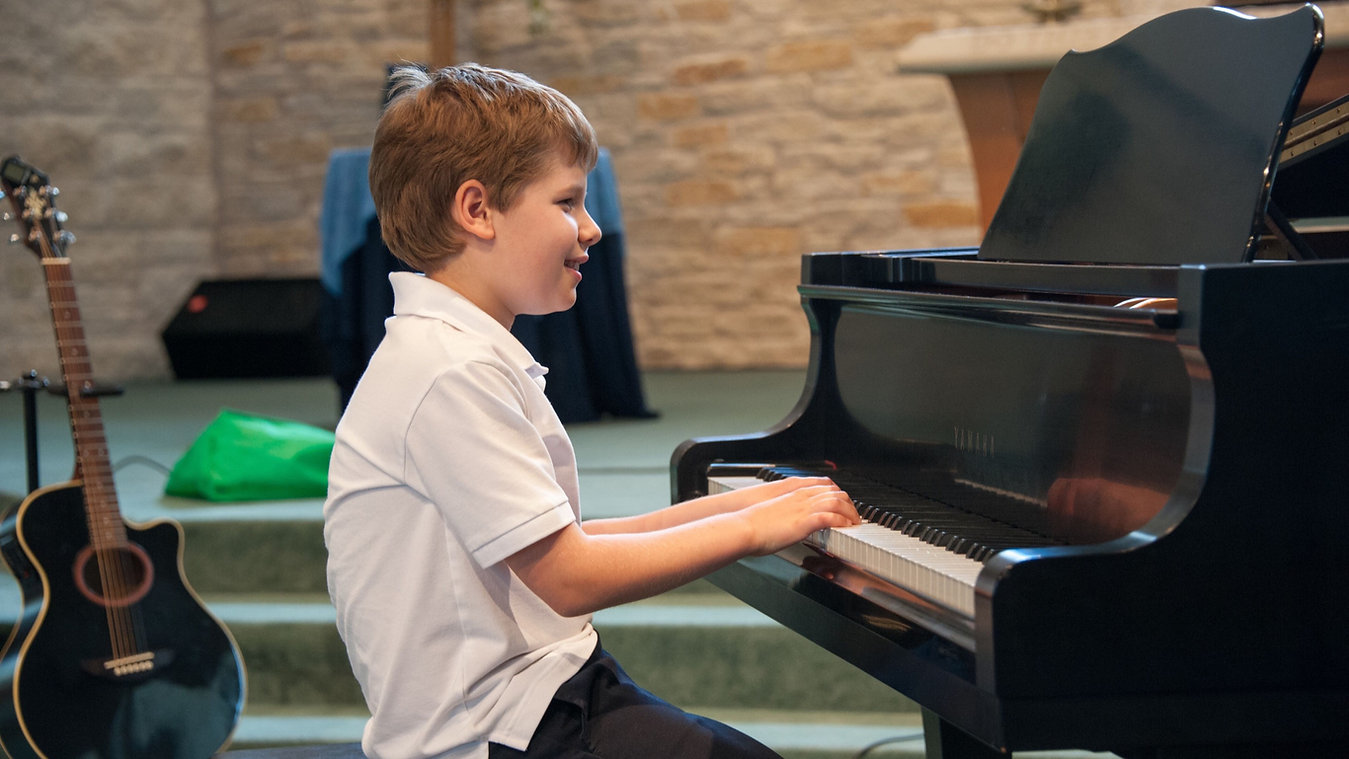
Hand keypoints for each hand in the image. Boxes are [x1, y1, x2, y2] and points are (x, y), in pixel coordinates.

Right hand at [736, 478, 858, 555]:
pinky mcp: (805, 521)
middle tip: (854, 515)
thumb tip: (790, 522)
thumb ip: (786, 512)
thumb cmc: (753, 523)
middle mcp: (801, 497)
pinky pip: (831, 516)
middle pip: (835, 491)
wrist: (743, 527)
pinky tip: (846, 527)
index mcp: (794, 492)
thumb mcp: (773, 512)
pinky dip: (843, 521)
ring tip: (855, 523)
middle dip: (849, 503)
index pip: (824, 485)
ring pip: (837, 501)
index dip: (838, 493)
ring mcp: (804, 508)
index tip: (844, 503)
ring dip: (850, 512)